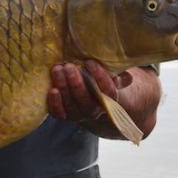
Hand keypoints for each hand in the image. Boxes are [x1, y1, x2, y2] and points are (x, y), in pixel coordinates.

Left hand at [47, 60, 161, 139]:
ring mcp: (79, 113)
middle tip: (69, 66)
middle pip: (86, 100)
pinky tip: (52, 90)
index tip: (90, 62)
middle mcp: (94, 109)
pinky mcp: (64, 115)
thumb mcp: (110, 74)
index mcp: (109, 99)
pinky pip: (59, 113)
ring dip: (63, 87)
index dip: (100, 77)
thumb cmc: (99, 78)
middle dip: (76, 83)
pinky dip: (55, 103)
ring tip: (57, 69)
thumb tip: (126, 76)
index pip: (108, 91)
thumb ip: (116, 73)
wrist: (89, 93)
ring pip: (71, 104)